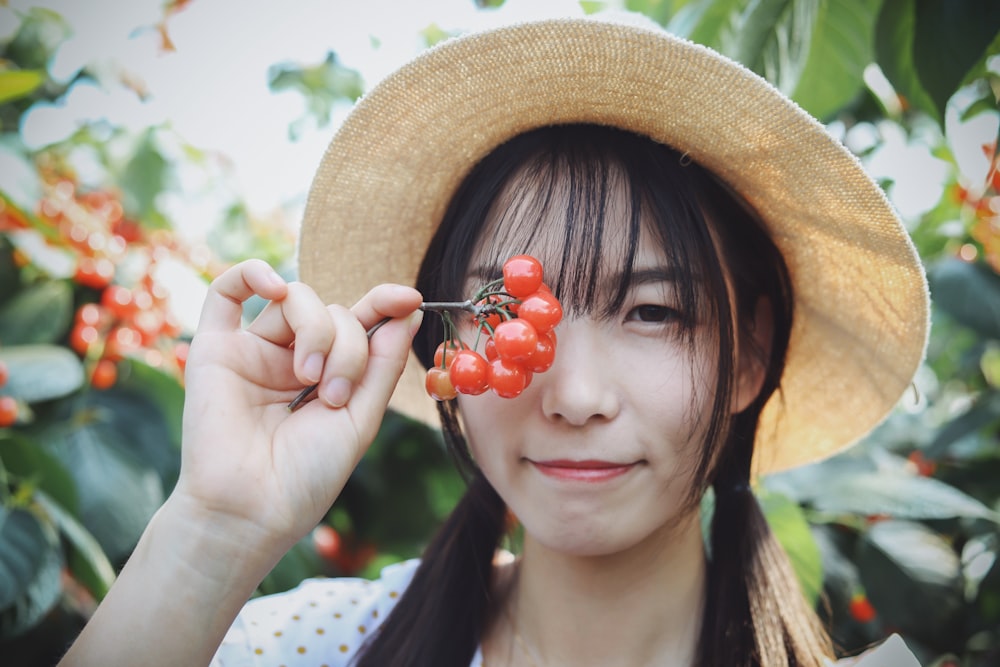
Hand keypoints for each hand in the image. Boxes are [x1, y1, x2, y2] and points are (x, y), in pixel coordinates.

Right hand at [173, 259, 422, 550]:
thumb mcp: (361, 418)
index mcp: (330, 376)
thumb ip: (381, 364)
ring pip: (296, 300)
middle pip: (334, 313)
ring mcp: (255, 352)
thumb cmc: (307, 475)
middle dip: (348, 344)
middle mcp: (293, 359)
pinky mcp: (215, 349)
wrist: (251, 509)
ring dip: (316, 330)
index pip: (360, 325)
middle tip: (336, 393)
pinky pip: (226, 292)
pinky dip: (251, 274)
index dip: (384, 304)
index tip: (409, 297)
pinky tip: (273, 285)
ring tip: (309, 379)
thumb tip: (408, 310)